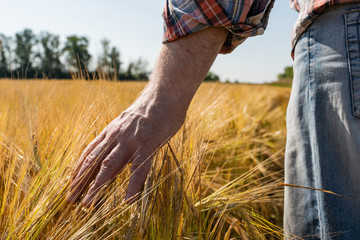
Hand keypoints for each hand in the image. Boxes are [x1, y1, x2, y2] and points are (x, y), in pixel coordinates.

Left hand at [66, 96, 183, 206]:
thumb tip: (116, 146)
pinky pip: (139, 168)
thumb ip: (121, 134)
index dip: (79, 169)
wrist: (164, 94)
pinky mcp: (147, 144)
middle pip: (94, 161)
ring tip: (87, 204)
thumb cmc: (150, 109)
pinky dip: (133, 185)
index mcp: (111, 131)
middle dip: (80, 181)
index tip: (70, 183)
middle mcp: (116, 136)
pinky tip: (128, 200)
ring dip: (97, 186)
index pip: (90, 152)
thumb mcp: (129, 121)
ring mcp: (130, 141)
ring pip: (109, 166)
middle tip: (69, 199)